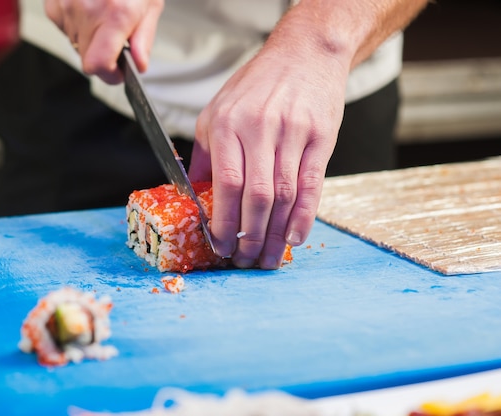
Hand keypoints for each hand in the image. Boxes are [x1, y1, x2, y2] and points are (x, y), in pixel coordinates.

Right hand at [44, 0, 163, 83]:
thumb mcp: (150, 4)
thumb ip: (143, 38)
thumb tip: (139, 64)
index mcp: (116, 14)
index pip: (98, 65)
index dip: (109, 75)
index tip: (118, 73)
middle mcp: (88, 11)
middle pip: (87, 59)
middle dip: (103, 56)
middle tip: (116, 40)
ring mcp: (68, 5)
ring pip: (75, 43)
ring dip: (89, 38)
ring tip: (103, 16)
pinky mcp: (54, 2)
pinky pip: (63, 27)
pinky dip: (75, 24)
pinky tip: (87, 8)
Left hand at [188, 35, 348, 269]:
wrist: (305, 53)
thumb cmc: (256, 86)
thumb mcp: (218, 111)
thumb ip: (206, 154)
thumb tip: (195, 196)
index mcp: (227, 124)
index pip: (225, 183)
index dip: (223, 221)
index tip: (220, 246)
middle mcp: (260, 128)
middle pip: (256, 196)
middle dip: (248, 236)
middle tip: (244, 261)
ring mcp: (293, 133)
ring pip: (284, 196)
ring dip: (275, 235)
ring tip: (266, 259)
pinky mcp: (321, 137)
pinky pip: (312, 185)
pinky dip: (304, 217)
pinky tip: (294, 238)